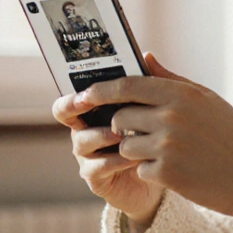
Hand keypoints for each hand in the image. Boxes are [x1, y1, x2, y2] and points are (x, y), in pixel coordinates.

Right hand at [53, 90, 162, 228]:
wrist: (167, 176)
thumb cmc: (157, 138)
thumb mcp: (157, 110)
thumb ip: (150, 86)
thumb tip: (148, 55)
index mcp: (96, 110)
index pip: (75, 94)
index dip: (75, 88)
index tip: (88, 86)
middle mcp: (86, 129)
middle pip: (64, 113)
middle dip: (73, 105)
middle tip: (87, 102)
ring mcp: (88, 155)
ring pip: (82, 140)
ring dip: (103, 134)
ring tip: (123, 133)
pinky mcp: (96, 178)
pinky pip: (98, 166)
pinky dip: (117, 160)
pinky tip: (136, 157)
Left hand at [74, 53, 232, 224]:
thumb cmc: (230, 136)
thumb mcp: (207, 100)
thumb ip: (171, 79)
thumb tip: (144, 57)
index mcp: (182, 94)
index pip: (128, 85)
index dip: (102, 90)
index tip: (86, 94)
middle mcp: (172, 117)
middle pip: (120, 116)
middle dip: (122, 125)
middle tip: (140, 131)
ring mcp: (167, 146)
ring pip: (125, 145)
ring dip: (136, 151)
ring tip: (164, 153)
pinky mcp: (165, 173)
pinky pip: (139, 168)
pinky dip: (151, 171)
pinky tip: (176, 171)